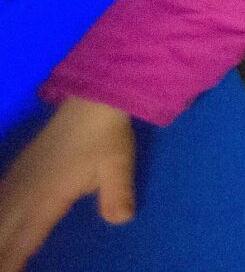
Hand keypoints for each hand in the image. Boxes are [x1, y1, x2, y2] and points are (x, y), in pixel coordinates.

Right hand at [0, 98, 134, 271]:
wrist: (91, 101)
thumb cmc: (106, 137)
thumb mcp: (118, 166)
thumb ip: (118, 194)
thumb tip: (121, 220)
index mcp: (49, 194)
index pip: (26, 236)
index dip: (13, 259)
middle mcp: (27, 190)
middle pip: (4, 229)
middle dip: (0, 252)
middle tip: (3, 268)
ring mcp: (20, 177)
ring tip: (0, 256)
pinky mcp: (20, 168)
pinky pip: (0, 199)